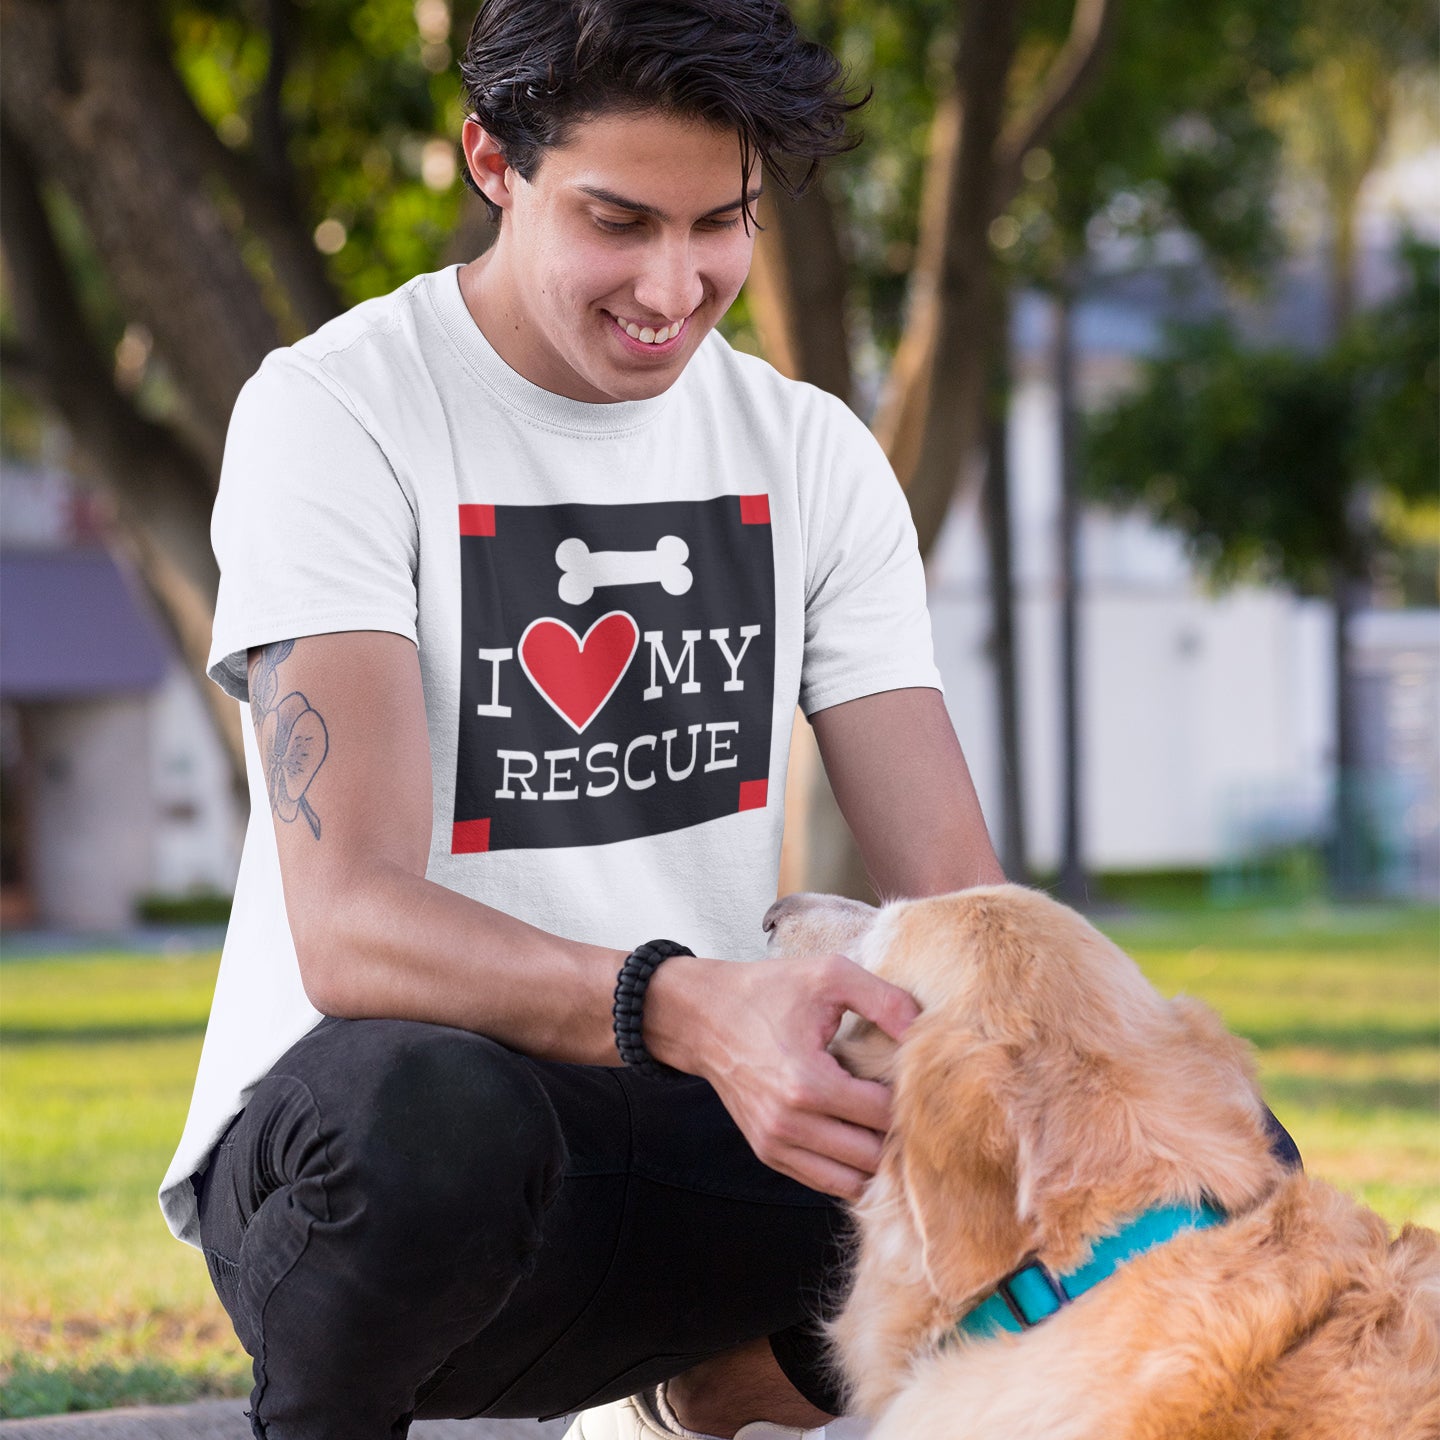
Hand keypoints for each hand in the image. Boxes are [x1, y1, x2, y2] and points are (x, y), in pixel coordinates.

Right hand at [646, 952, 918, 1199]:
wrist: (703, 1016)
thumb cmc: (768, 991)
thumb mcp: (830, 976)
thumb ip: (886, 1001)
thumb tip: (927, 1034)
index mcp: (807, 1083)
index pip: (884, 1115)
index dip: (912, 1099)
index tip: (921, 1079)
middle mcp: (789, 1125)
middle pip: (873, 1157)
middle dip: (900, 1135)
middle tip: (914, 1105)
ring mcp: (776, 1145)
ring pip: (852, 1182)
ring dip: (878, 1160)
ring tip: (889, 1124)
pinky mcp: (768, 1153)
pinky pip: (825, 1183)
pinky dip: (851, 1169)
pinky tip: (862, 1136)